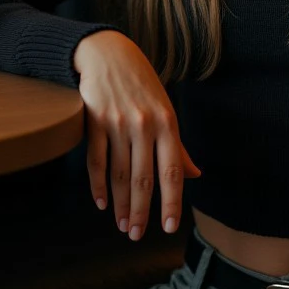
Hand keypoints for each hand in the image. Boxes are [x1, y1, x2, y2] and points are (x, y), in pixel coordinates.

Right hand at [74, 31, 200, 240]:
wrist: (107, 53)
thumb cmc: (142, 84)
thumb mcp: (165, 109)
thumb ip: (178, 146)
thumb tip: (195, 175)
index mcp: (167, 123)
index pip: (171, 171)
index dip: (171, 202)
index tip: (168, 227)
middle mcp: (143, 125)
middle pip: (142, 178)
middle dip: (140, 212)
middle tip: (136, 235)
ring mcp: (117, 123)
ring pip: (119, 174)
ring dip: (120, 205)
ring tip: (121, 225)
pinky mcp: (93, 121)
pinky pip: (96, 161)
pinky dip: (98, 185)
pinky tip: (101, 202)